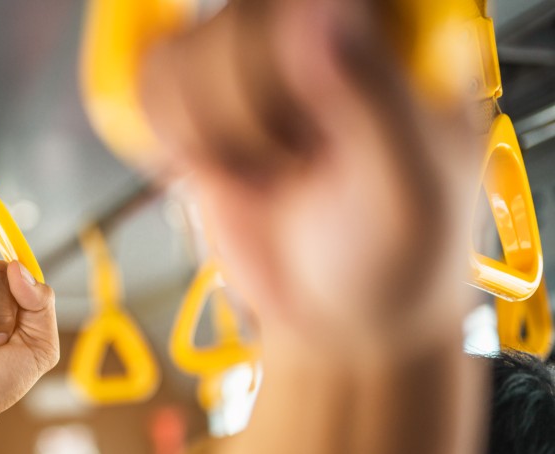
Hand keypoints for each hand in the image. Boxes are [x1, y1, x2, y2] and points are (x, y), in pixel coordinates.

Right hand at [142, 0, 478, 352]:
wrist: (338, 315)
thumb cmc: (392, 257)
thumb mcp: (405, 191)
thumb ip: (372, 101)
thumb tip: (323, 10)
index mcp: (395, 37)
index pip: (321, 0)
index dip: (290, 40)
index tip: (304, 102)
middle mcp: (322, 34)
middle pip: (242, 19)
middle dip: (251, 112)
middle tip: (295, 164)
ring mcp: (257, 66)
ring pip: (188, 48)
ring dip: (211, 133)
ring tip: (265, 174)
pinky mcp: (205, 101)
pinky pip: (155, 80)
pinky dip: (174, 136)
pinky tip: (223, 167)